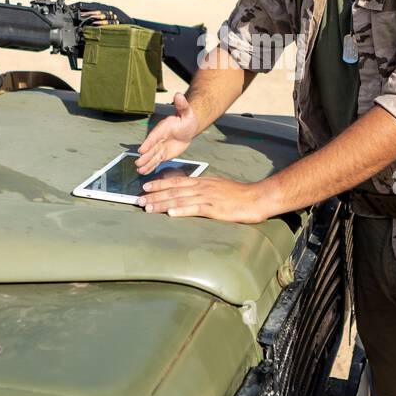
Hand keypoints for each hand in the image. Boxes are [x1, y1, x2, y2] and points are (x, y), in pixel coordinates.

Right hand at [136, 92, 199, 173]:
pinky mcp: (163, 154)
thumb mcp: (187, 112)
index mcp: (163, 128)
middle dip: (145, 156)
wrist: (188, 128)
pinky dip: (150, 166)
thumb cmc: (187, 119)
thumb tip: (179, 94)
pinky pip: (156, 161)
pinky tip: (144, 173)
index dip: (148, 143)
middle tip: (138, 162)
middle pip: (151, 148)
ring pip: (152, 156)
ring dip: (146, 163)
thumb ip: (182, 105)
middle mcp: (159, 138)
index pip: (154, 136)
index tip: (141, 149)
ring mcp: (160, 147)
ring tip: (139, 170)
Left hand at [138, 175, 277, 223]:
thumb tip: (190, 195)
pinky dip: (182, 211)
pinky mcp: (216, 208)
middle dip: (155, 196)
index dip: (159, 184)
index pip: (176, 181)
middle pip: (174, 190)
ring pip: (180, 199)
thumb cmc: (240, 195)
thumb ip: (204, 190)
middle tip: (138, 201)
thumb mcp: (219, 188)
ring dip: (162, 204)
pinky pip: (195, 209)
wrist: (257, 197)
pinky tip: (170, 213)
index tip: (145, 188)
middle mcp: (202, 187)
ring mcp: (208, 197)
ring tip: (148, 208)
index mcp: (203, 182)